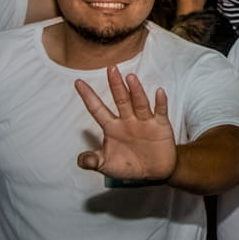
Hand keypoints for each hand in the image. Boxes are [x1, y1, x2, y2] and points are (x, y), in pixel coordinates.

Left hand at [75, 65, 177, 181]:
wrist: (155, 171)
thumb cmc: (129, 165)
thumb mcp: (107, 165)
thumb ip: (93, 160)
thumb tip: (81, 160)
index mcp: (112, 127)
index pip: (97, 109)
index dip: (88, 97)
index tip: (78, 82)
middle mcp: (128, 120)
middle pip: (120, 100)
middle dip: (115, 85)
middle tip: (111, 69)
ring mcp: (144, 121)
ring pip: (139, 103)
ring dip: (135, 91)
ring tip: (130, 78)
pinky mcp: (160, 126)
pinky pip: (160, 112)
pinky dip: (160, 102)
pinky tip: (159, 92)